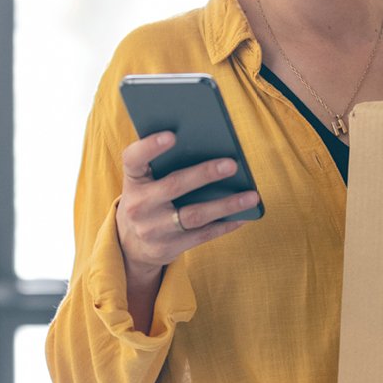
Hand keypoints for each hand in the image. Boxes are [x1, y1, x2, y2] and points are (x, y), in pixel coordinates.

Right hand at [116, 131, 257, 275]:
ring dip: (226, 205)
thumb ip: (165, 165)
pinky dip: (225, 225)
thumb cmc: (148, 199)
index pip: (133, 159)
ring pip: (194, 215)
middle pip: (174, 186)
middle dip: (205, 174)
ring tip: (252, 196)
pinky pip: (202, 235)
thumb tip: (211, 148)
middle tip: (232, 164)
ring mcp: (152, 229)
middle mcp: (138, 204)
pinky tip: (244, 216)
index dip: (150, 146)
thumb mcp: (145, 182)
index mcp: (133, 180)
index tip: (172, 135)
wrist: (131, 244)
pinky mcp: (168, 248)